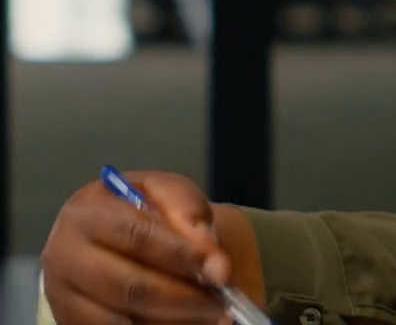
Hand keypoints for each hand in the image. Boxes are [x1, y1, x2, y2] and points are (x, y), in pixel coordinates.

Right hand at [41, 171, 265, 323]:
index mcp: (86, 212)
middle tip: (222, 302)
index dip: (180, 255)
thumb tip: (214, 260)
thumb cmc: (145, 211)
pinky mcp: (70, 321)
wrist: (121, 233)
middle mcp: (64, 255)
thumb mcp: (169, 194)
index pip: (135, 237)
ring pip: (121, 320)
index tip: (219, 269)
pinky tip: (184, 322)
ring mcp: (62, 294)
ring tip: (212, 315)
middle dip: (183, 297)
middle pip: (128, 286)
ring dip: (174, 320)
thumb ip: (191, 214)